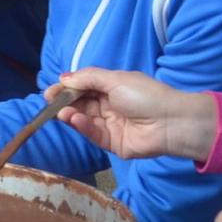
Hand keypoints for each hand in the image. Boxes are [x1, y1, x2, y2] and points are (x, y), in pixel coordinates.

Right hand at [56, 67, 218, 160]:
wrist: (171, 122)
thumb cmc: (146, 95)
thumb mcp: (116, 79)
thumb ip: (88, 78)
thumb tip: (64, 78)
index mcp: (113, 87)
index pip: (84, 87)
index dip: (67, 88)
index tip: (50, 92)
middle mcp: (111, 105)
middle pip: (82, 103)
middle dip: (65, 102)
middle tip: (50, 102)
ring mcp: (111, 125)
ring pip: (85, 119)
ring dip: (72, 114)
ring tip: (62, 112)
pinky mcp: (113, 143)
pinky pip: (94, 134)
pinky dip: (83, 126)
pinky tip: (75, 119)